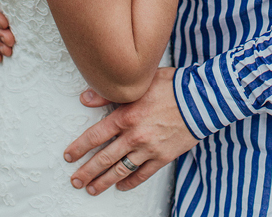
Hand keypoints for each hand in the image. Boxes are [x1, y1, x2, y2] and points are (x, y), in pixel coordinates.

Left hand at [64, 67, 197, 195]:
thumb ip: (110, 93)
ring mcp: (149, 148)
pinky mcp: (162, 157)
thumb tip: (86, 97)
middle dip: (87, 171)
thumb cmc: (173, 87)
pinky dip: (130, 182)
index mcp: (126, 115)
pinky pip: (142, 175)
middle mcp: (135, 135)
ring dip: (104, 182)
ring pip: (120, 170)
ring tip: (92, 188)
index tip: (69, 156)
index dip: (80, 148)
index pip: (95, 136)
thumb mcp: (140, 83)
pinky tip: (121, 186)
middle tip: (75, 180)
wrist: (202, 99)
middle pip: (104, 158)